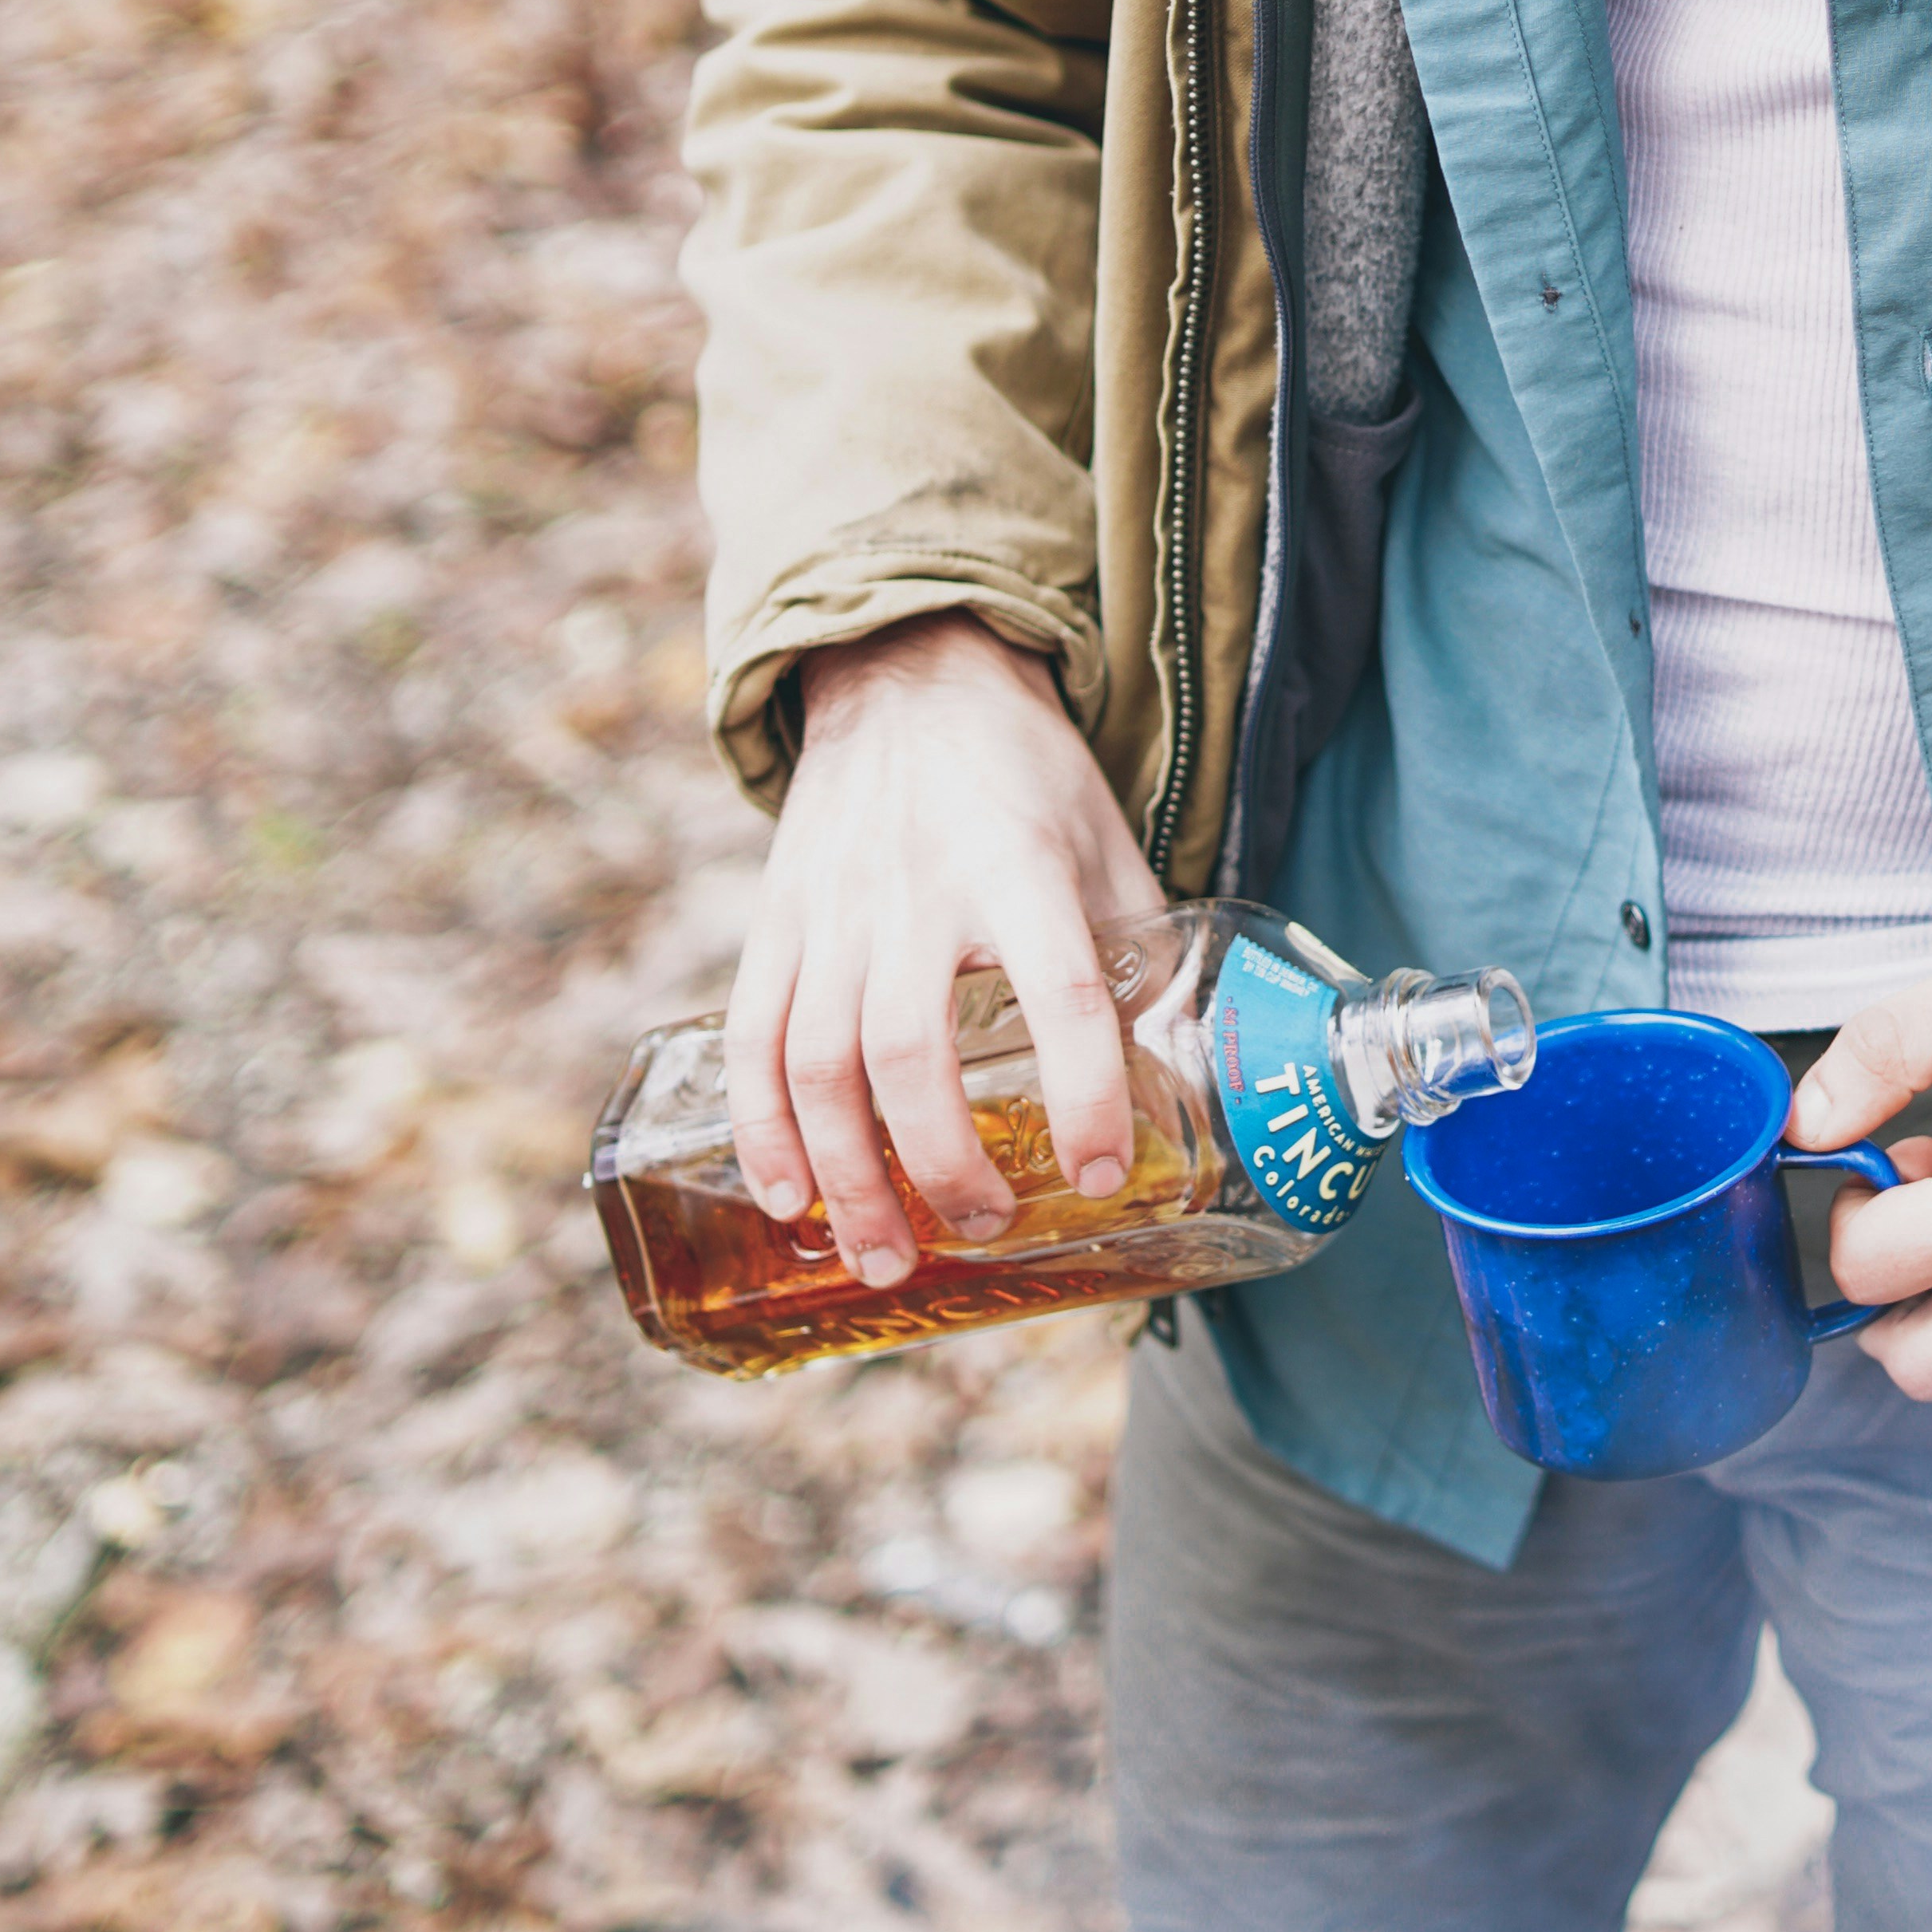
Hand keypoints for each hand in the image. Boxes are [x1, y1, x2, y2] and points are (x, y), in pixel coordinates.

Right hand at [727, 616, 1170, 1286]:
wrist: (908, 677)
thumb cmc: (1023, 774)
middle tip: (984, 1230)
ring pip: (818, 1063)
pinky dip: (763, 1129)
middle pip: (910, 1052)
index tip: (1102, 1172)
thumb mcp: (1104, 840)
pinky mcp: (775, 921)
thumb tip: (1179, 1073)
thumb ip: (1136, 949)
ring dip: (848, 1175)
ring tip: (887, 1254)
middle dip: (942, 1164)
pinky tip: (789, 1198)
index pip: (1061, 994)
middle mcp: (916, 893)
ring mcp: (832, 910)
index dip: (1086, 1094)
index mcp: (1020, 869)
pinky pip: (752, 1039)